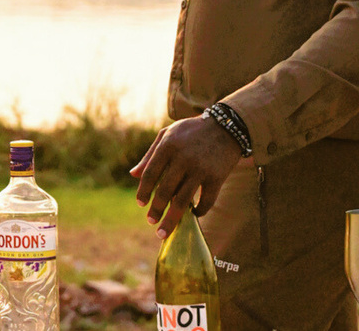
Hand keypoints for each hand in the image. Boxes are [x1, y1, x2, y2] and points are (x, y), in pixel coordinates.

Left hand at [129, 116, 242, 238]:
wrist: (226, 127)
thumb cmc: (191, 131)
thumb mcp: (168, 135)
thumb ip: (150, 155)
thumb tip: (133, 175)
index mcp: (168, 145)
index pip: (150, 173)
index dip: (144, 191)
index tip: (140, 204)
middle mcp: (183, 157)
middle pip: (165, 190)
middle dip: (156, 210)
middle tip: (151, 222)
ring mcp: (201, 168)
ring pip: (183, 200)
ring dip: (172, 219)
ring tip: (164, 232)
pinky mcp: (217, 177)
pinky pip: (206, 200)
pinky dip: (200, 211)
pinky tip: (194, 214)